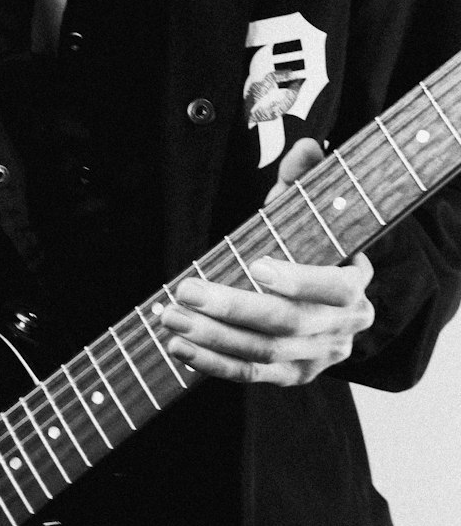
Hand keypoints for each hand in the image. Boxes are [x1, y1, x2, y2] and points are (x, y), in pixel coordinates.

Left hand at [162, 139, 374, 385]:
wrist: (323, 303)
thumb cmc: (307, 247)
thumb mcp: (310, 210)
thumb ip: (305, 179)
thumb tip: (306, 148)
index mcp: (355, 285)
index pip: (334, 287)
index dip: (298, 280)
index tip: (256, 265)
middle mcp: (344, 328)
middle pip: (287, 324)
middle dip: (232, 308)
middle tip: (185, 291)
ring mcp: (319, 357)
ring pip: (264, 353)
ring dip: (212, 337)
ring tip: (170, 318)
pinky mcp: (293, 377)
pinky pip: (251, 376)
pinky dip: (213, 364)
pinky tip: (180, 348)